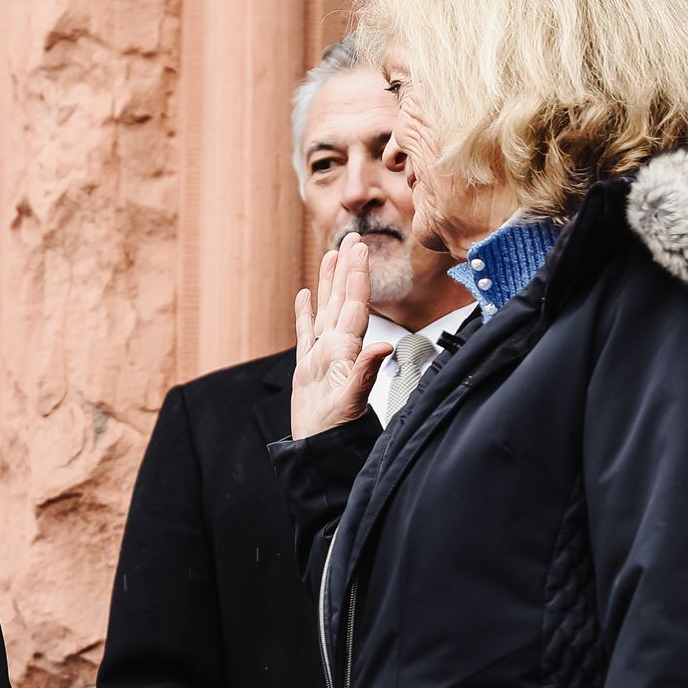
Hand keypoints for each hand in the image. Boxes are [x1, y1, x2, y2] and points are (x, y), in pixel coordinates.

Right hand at [289, 238, 392, 438]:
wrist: (320, 450)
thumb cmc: (335, 430)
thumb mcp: (350, 401)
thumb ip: (365, 373)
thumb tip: (383, 347)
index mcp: (346, 350)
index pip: (354, 305)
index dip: (357, 276)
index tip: (360, 249)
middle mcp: (337, 348)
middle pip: (342, 299)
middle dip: (347, 269)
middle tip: (352, 238)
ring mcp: (322, 356)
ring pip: (325, 310)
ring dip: (328, 283)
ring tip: (331, 255)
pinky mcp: (307, 368)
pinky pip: (306, 332)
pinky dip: (304, 313)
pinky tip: (304, 295)